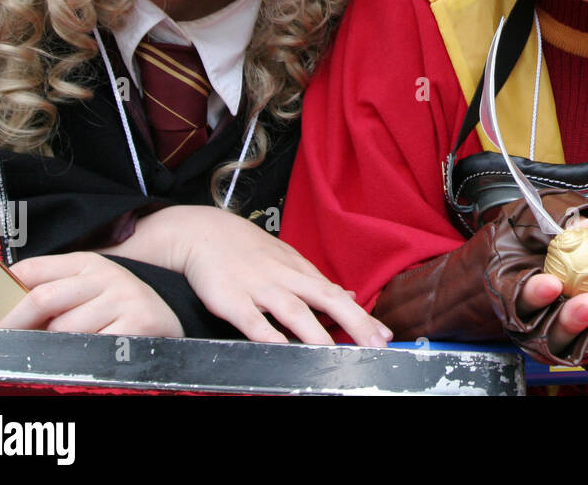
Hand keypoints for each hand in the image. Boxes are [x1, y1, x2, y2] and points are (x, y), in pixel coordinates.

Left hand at [0, 252, 182, 337]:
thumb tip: (5, 307)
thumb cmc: (119, 311)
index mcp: (89, 263)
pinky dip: (86, 355)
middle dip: (17, 324)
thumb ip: (54, 290)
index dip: (7, 294)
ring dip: (61, 344)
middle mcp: (107, 274)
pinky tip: (98, 351)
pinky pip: (91, 346)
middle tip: (5, 343)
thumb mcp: (89, 291)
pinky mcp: (139, 321)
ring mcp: (125, 297)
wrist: (171, 322)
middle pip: (43, 298)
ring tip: (77, 345)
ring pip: (65, 329)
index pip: (34, 270)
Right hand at [102, 205, 391, 345]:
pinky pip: (252, 320)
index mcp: (301, 272)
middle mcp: (286, 278)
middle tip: (375, 345)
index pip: (338, 296)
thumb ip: (318, 282)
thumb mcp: (288, 260)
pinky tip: (281, 348)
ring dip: (316, 333)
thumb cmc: (248, 250)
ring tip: (336, 355)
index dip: (362, 317)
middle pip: (326, 300)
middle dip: (354, 323)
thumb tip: (351, 296)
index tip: (385, 336)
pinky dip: (267, 334)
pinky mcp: (231, 299)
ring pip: (293, 311)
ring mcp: (259, 288)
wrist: (203, 232)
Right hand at [516, 218, 587, 363]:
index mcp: (515, 293)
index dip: (532, 295)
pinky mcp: (585, 347)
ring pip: (570, 348)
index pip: (518, 299)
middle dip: (568, 321)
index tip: (552, 283)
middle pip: (544, 334)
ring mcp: (560, 338)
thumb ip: (562, 229)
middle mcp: (534, 323)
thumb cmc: (541, 250)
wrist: (564, 268)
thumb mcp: (542, 231)